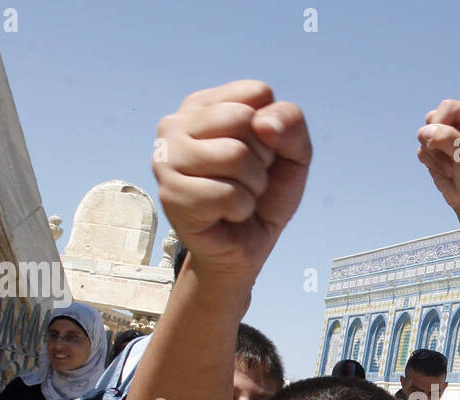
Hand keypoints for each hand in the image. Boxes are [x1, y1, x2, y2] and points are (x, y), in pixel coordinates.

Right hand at [153, 80, 310, 282]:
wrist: (246, 246)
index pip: (257, 93)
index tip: (258, 152)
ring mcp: (166, 158)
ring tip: (238, 196)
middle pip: (244, 120)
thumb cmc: (265, 195)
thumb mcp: (293, 154)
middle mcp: (175, 124)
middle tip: (247, 178)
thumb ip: (291, 123)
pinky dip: (241, 209)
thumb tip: (262, 123)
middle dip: (262, 157)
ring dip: (253, 186)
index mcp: (202, 104)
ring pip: (235, 155)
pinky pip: (229, 194)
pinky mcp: (171, 195)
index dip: (271, 129)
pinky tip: (226, 215)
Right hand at [416, 100, 459, 215]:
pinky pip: (420, 149)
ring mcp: (445, 135)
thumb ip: (449, 139)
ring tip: (452, 166)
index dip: (441, 124)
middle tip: (454, 159)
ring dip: (434, 155)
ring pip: (423, 134)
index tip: (446, 145)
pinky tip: (446, 170)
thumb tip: (426, 132)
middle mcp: (459, 121)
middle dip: (437, 142)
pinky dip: (430, 162)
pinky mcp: (434, 149)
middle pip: (432, 118)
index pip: (447, 107)